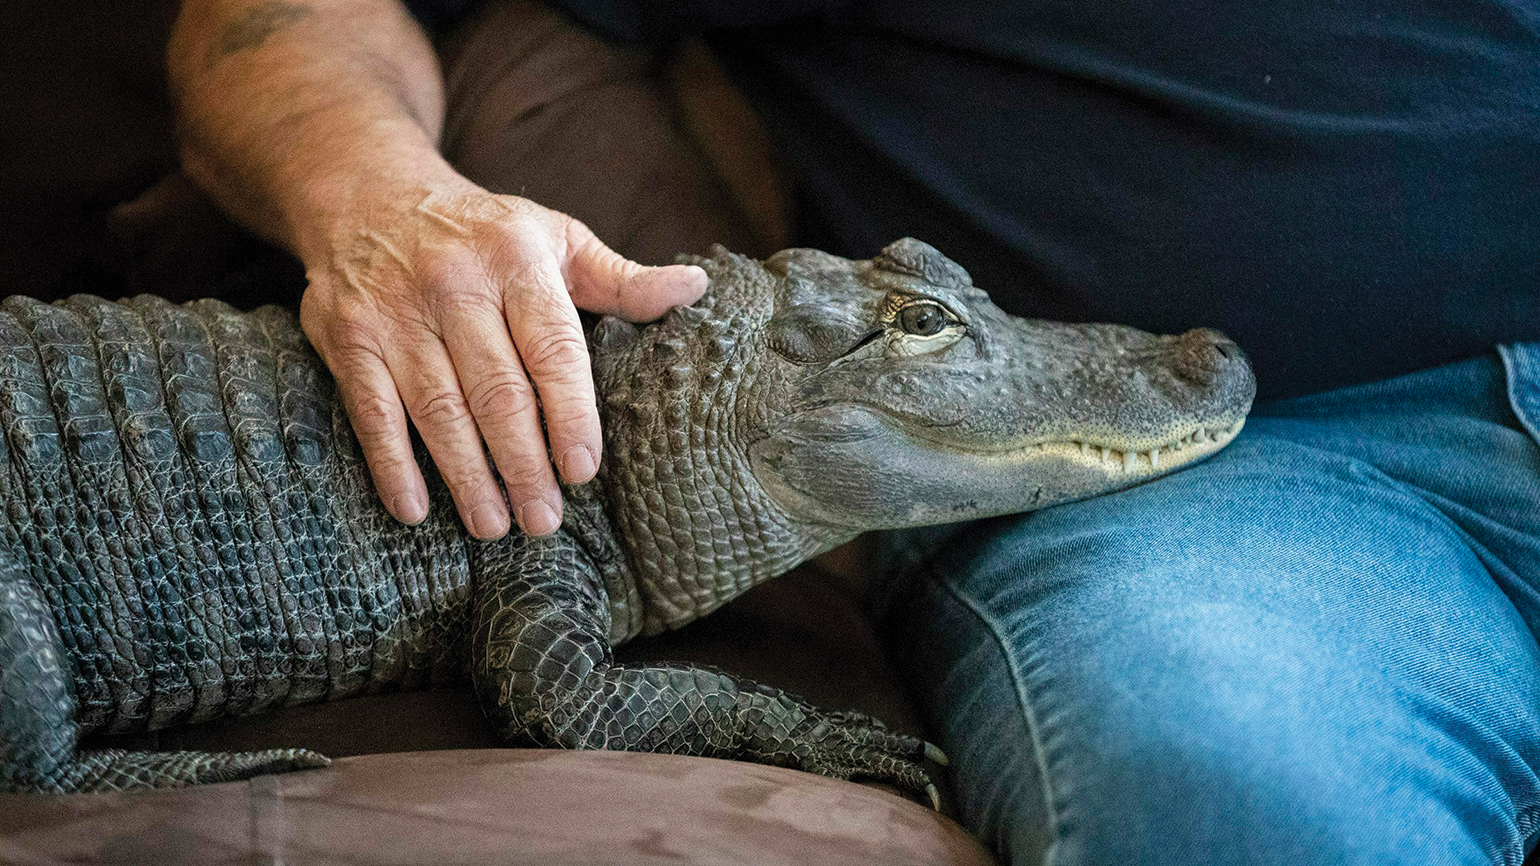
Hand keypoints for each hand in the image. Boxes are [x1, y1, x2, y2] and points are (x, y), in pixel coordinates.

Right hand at [296, 170, 706, 538]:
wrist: (369, 193)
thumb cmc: (483, 233)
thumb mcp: (556, 238)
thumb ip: (621, 278)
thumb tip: (695, 288)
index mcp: (516, 259)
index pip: (551, 348)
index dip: (569, 414)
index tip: (583, 470)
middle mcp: (453, 284)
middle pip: (496, 392)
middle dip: (523, 464)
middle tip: (545, 521)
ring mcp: (394, 314)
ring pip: (438, 411)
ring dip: (468, 477)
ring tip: (496, 526)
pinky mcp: (347, 339)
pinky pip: (372, 413)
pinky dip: (393, 466)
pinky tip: (416, 509)